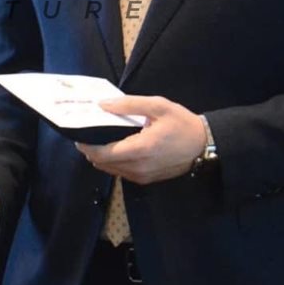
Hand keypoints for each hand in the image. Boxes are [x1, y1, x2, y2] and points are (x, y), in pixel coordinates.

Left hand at [75, 96, 206, 183]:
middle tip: (86, 134)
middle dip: (91, 150)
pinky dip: (113, 162)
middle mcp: (138, 168)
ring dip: (101, 157)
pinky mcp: (147, 179)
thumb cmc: (181, 123)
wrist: (205, 146)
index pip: (102, 153)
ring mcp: (142, 176)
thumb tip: (102, 105)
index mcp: (140, 149)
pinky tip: (115, 148)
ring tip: (99, 139)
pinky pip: (121, 173)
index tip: (78, 134)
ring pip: (110, 170)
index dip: (86, 146)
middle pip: (102, 164)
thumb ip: (128, 105)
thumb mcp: (157, 106)